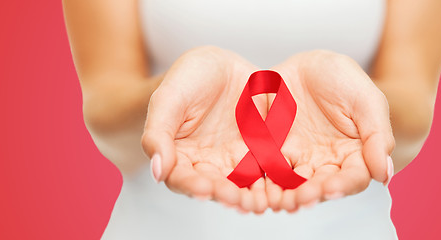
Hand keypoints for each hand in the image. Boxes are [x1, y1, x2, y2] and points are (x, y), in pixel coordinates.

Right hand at [141, 46, 273, 212]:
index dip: (192, 185)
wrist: (221, 65)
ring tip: (260, 202)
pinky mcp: (262, 153)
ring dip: (252, 196)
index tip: (204, 189)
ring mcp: (236, 161)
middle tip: (237, 200)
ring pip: (244, 185)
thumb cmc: (186, 80)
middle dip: (226, 195)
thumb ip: (158, 133)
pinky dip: (275, 181)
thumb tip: (158, 171)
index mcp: (179, 158)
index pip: (182, 178)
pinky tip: (282, 186)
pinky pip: (269, 170)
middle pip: (215, 187)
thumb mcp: (168, 99)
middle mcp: (207, 166)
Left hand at [268, 50, 395, 211]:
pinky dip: (263, 183)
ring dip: (287, 195)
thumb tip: (384, 176)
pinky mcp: (272, 152)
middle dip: (312, 194)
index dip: (344, 185)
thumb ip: (378, 136)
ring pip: (293, 185)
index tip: (332, 188)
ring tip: (280, 200)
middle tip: (301, 198)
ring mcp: (298, 159)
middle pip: (321, 187)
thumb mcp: (367, 100)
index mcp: (355, 155)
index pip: (353, 178)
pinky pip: (266, 171)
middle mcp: (327, 164)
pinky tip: (259, 189)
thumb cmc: (343, 79)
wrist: (307, 64)